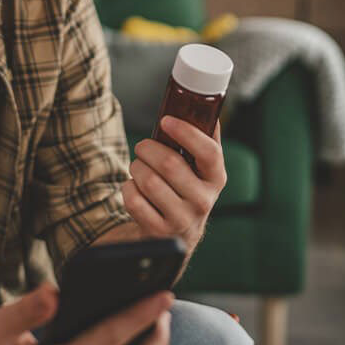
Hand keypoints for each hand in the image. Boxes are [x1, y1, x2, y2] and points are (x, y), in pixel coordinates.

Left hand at [122, 117, 226, 251]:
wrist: (174, 238)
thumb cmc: (183, 190)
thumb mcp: (198, 169)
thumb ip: (201, 140)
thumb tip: (203, 107)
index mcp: (216, 179)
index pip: (209, 153)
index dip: (186, 133)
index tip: (166, 120)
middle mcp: (203, 202)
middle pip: (169, 164)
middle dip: (147, 149)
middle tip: (143, 148)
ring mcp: (182, 220)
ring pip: (148, 180)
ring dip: (137, 168)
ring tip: (140, 169)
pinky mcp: (159, 232)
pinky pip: (133, 199)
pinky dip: (128, 188)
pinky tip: (136, 190)